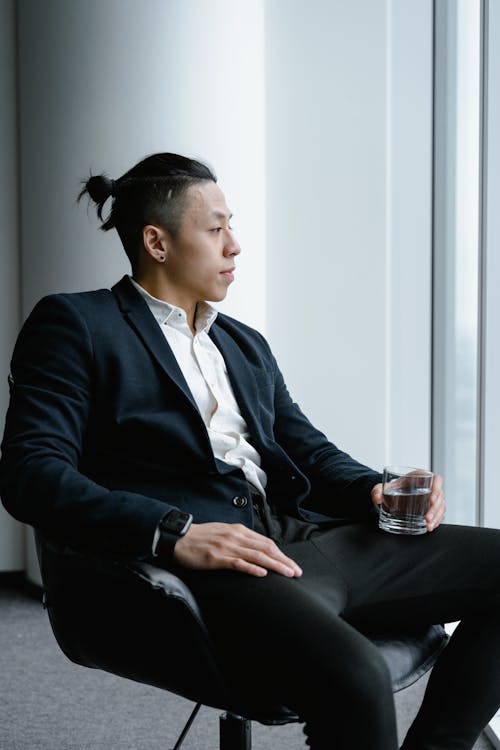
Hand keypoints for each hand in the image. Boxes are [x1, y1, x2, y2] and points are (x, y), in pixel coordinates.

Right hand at [173, 522, 302, 577]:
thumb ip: (239, 540)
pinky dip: (252, 568)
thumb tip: (255, 549)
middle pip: (266, 549)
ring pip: (256, 556)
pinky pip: (238, 563)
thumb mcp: (224, 533)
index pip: (265, 542)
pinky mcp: (216, 557)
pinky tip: (262, 573)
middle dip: (283, 560)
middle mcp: (236, 536)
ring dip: (275, 565)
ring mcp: (227, 547)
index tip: (291, 564)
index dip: (281, 553)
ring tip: (287, 574)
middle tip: (296, 572)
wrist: (178, 538)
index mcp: (239, 530)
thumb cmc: (200, 538)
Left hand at [371, 474, 445, 531]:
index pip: (436, 480)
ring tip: (428, 525)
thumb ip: (378, 490)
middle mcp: (431, 487)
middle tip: (427, 518)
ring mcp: (433, 498)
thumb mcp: (385, 487)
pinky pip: (440, 514)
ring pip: (441, 507)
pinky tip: (430, 527)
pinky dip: (437, 521)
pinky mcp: (433, 508)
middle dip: (435, 508)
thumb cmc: (394, 487)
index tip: (431, 498)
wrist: (395, 494)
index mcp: (422, 477)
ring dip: (436, 517)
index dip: (437, 488)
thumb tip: (376, 498)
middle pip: (440, 496)